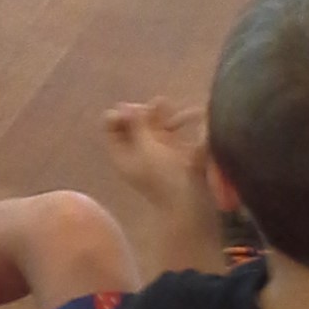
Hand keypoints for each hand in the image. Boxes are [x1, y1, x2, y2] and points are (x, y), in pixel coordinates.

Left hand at [103, 98, 214, 216]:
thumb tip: (125, 106)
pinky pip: (176, 132)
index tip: (134, 109)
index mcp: (122, 154)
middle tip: (157, 104)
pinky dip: (183, 122)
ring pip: (156, 125)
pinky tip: (196, 115)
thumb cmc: (166, 177)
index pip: (111, 126)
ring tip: (173, 105)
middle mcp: (137, 153)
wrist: (194, 204)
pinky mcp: (178, 154)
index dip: (121, 114)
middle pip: (133, 123)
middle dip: (146, 111)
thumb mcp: (147, 148)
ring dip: (166, 114)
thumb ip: (137, 125)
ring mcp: (158, 153)